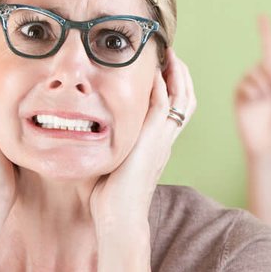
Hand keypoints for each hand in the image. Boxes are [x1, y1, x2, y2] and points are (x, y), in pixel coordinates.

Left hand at [89, 48, 194, 222]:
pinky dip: (162, 85)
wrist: (119, 218)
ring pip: (182, 98)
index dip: (173, 87)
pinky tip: (154, 70)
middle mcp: (165, 140)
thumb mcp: (112, 163)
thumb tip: (85, 135)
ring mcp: (162, 139)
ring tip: (170, 53)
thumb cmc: (110, 199)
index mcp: (158, 145)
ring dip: (177, 73)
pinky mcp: (153, 140)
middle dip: (182, 74)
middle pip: (186, 99)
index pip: (174, 110)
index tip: (163, 67)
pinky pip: (164, 105)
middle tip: (172, 53)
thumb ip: (108, 146)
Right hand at [234, 14, 270, 160]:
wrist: (270, 147)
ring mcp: (251, 90)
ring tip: (266, 99)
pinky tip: (255, 102)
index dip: (267, 35)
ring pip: (254, 72)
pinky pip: (244, 84)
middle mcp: (264, 82)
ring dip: (262, 84)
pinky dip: (252, 91)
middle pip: (266, 63)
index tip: (262, 16)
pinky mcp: (240, 98)